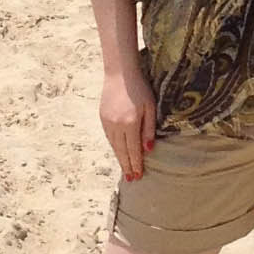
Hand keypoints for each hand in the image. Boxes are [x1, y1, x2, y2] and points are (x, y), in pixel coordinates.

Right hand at [99, 65, 156, 180]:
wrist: (120, 73)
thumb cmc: (140, 88)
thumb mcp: (150, 107)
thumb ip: (149, 129)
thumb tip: (149, 150)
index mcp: (130, 123)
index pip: (133, 150)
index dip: (136, 164)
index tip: (139, 176)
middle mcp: (116, 126)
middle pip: (122, 151)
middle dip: (127, 166)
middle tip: (131, 179)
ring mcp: (107, 122)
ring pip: (114, 146)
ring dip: (120, 158)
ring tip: (125, 169)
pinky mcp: (102, 118)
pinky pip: (109, 137)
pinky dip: (114, 147)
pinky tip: (119, 152)